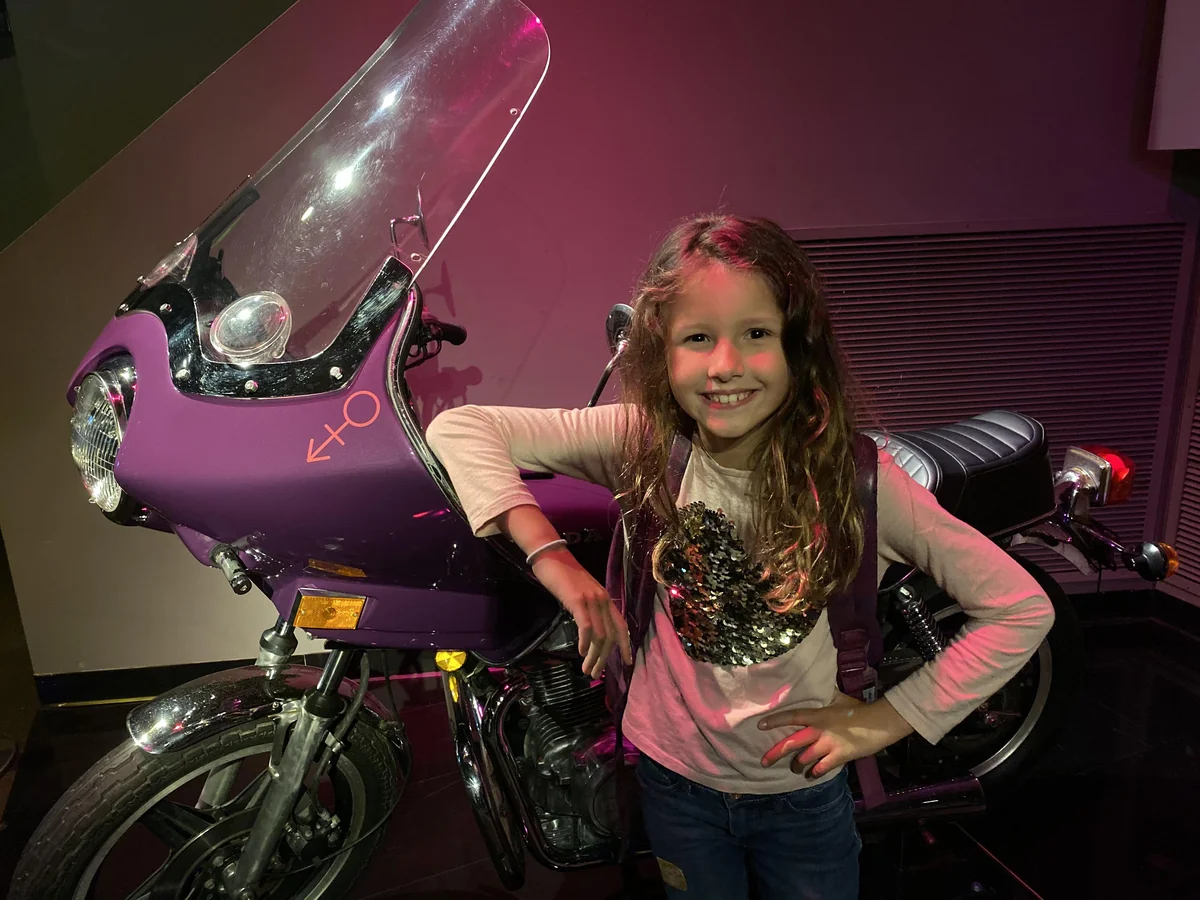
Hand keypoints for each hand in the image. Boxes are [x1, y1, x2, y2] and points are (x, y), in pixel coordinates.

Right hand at [531, 549, 632, 678]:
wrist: (551, 555)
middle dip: (604, 658)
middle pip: (610, 636)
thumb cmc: (563, 575)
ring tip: (587, 670)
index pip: (621, 626)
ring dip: (594, 656)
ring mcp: (591, 599)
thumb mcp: (581, 593)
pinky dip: (585, 642)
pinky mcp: (578, 600)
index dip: (625, 645)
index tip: (627, 662)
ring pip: (599, 635)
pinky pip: (586, 626)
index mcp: (606, 598)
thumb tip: (590, 630)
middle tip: (595, 674)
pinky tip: (582, 652)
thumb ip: (589, 608)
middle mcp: (603, 599)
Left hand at [757, 694, 913, 777]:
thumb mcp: (840, 698)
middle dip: (775, 753)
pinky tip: (812, 774)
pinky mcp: (838, 757)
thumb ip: (827, 695)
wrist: (879, 723)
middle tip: (764, 761)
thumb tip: (820, 685)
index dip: (775, 720)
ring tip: (795, 768)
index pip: (792, 717)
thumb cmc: (859, 709)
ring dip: (797, 765)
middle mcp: (818, 731)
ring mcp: (828, 745)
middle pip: (792, 743)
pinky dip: (814, 772)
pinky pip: (821, 767)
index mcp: (817, 715)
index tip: (760, 725)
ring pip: (804, 758)